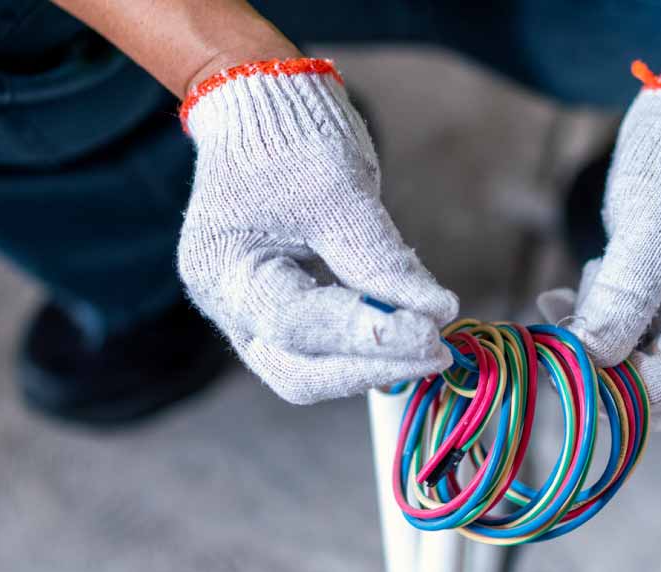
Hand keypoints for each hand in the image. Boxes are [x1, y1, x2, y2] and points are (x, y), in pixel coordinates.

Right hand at [177, 58, 457, 403]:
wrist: (264, 108)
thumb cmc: (291, 137)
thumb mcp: (339, 191)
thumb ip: (381, 260)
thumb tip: (435, 313)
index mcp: (223, 268)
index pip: (299, 325)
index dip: (369, 335)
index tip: (431, 330)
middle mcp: (227, 305)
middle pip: (297, 374)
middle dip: (369, 368)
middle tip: (436, 352)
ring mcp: (248, 315)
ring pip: (309, 373)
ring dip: (370, 366)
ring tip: (428, 345)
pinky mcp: (278, 313)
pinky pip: (320, 351)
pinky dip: (363, 347)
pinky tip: (406, 329)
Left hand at [540, 31, 660, 428]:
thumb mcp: (648, 235)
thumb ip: (620, 304)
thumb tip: (587, 362)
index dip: (611, 392)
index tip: (557, 372)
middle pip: (655, 382)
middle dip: (600, 366)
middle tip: (550, 340)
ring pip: (638, 353)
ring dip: (595, 337)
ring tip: (564, 300)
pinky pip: (634, 320)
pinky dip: (600, 312)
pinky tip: (569, 294)